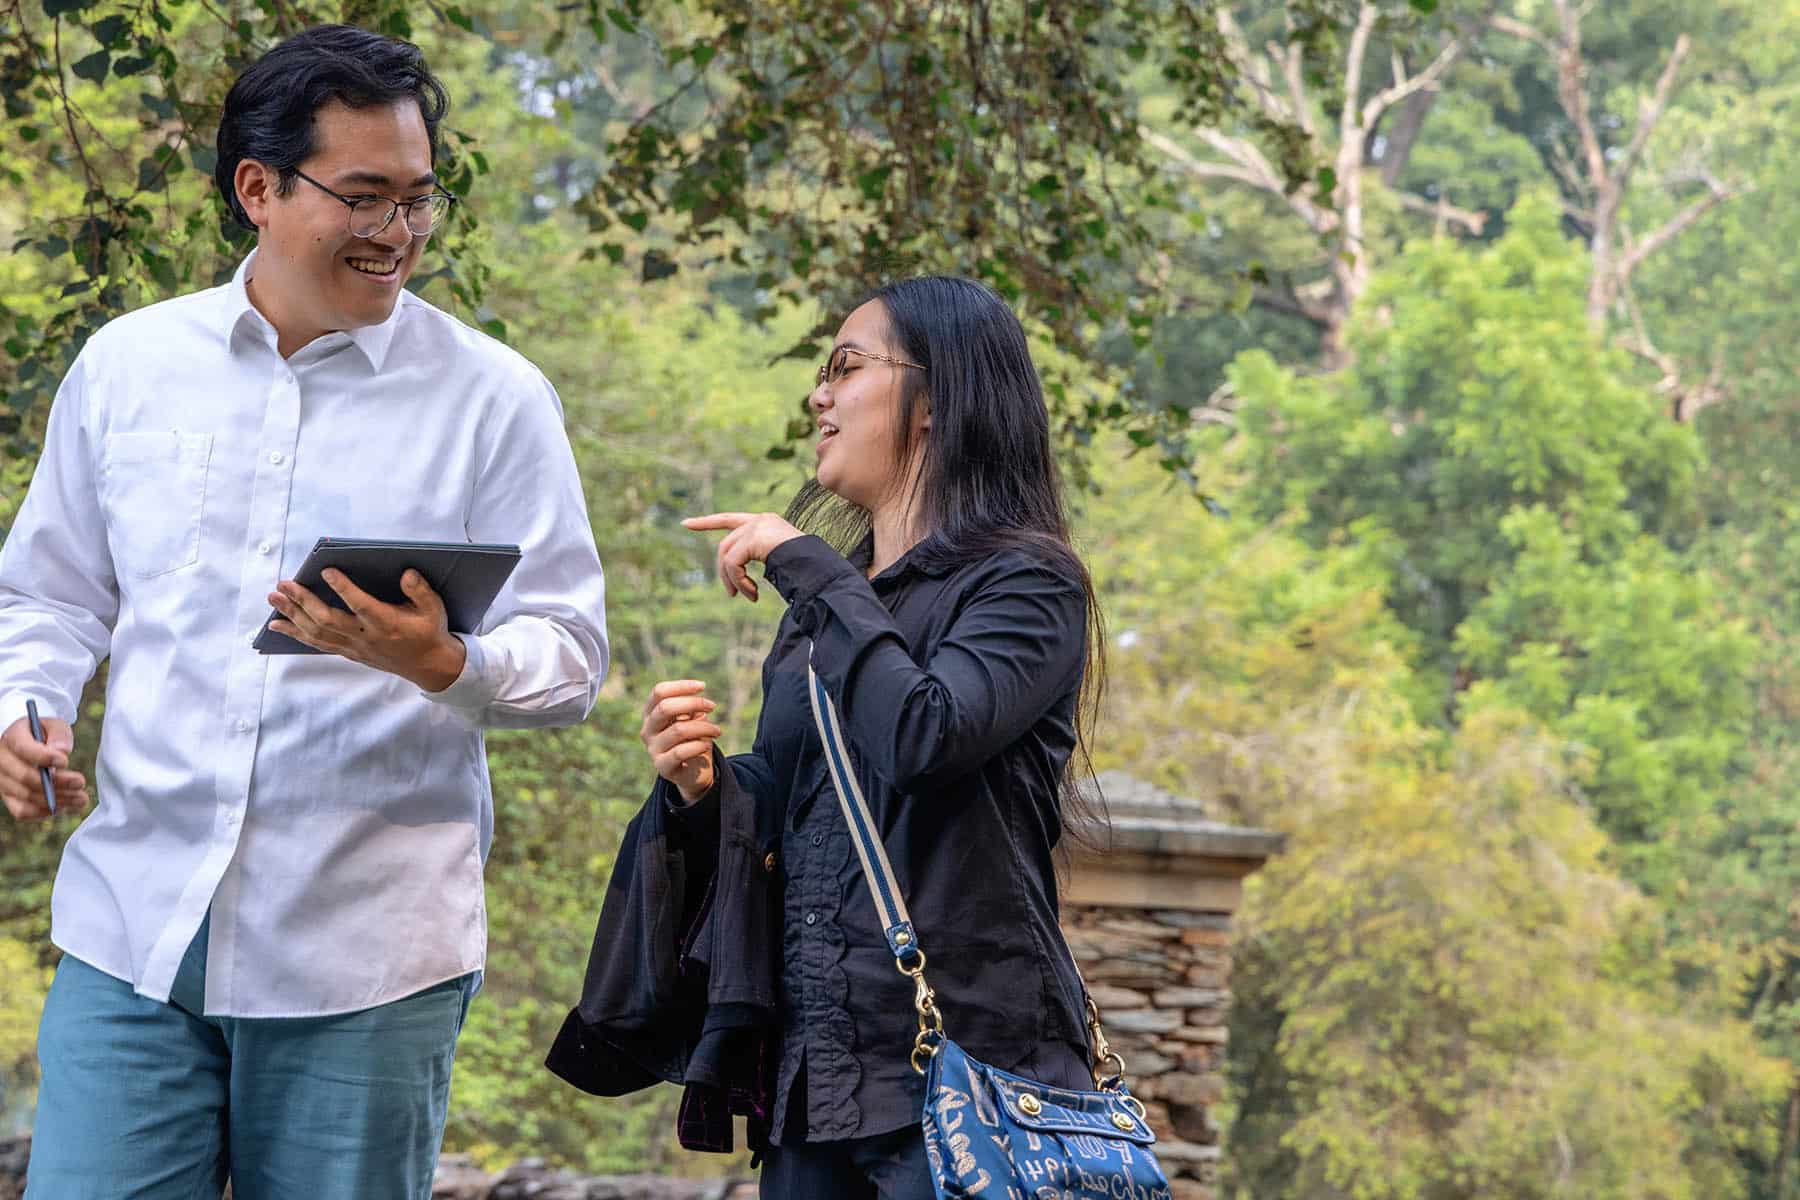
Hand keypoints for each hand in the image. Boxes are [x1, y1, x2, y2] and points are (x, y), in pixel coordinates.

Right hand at [1, 715, 89, 821]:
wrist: (30, 743)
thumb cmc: (44, 734)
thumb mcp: (54, 726)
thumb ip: (59, 735)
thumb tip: (61, 752)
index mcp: (12, 737)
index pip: (23, 749)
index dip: (43, 757)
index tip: (65, 762)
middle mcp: (2, 760)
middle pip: (25, 777)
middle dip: (56, 782)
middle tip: (80, 782)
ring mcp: (3, 781)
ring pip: (26, 796)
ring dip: (56, 800)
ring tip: (81, 799)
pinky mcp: (8, 796)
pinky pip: (21, 811)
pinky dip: (43, 812)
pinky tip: (64, 806)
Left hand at [267, 569, 467, 691]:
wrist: (427, 665)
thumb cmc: (428, 632)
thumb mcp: (434, 609)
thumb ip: (420, 590)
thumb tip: (406, 573)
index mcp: (386, 623)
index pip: (360, 605)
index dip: (343, 588)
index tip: (327, 571)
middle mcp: (365, 636)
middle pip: (327, 620)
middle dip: (303, 602)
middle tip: (284, 584)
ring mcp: (354, 646)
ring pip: (317, 632)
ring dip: (292, 615)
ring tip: (274, 598)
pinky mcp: (348, 652)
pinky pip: (317, 643)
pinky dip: (295, 633)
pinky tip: (278, 623)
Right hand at [641, 680, 720, 803]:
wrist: (693, 772)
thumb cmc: (691, 739)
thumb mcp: (691, 719)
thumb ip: (690, 708)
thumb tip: (698, 702)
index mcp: (651, 714)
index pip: (659, 692)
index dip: (680, 686)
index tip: (702, 686)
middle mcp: (647, 730)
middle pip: (665, 708)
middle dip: (693, 703)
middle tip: (712, 705)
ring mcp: (653, 749)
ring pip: (678, 729)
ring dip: (704, 727)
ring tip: (717, 730)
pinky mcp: (662, 766)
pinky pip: (681, 752)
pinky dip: (699, 745)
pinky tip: (707, 745)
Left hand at [682, 512, 804, 602]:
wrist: (819, 567)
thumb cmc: (806, 568)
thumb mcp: (778, 560)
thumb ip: (758, 557)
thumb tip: (739, 576)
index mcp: (765, 522)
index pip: (729, 519)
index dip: (706, 522)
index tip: (685, 523)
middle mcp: (759, 520)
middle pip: (725, 546)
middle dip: (725, 573)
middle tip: (734, 595)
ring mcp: (757, 527)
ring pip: (727, 556)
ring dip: (733, 581)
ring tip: (747, 597)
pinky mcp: (754, 538)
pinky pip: (733, 563)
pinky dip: (738, 582)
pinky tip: (752, 594)